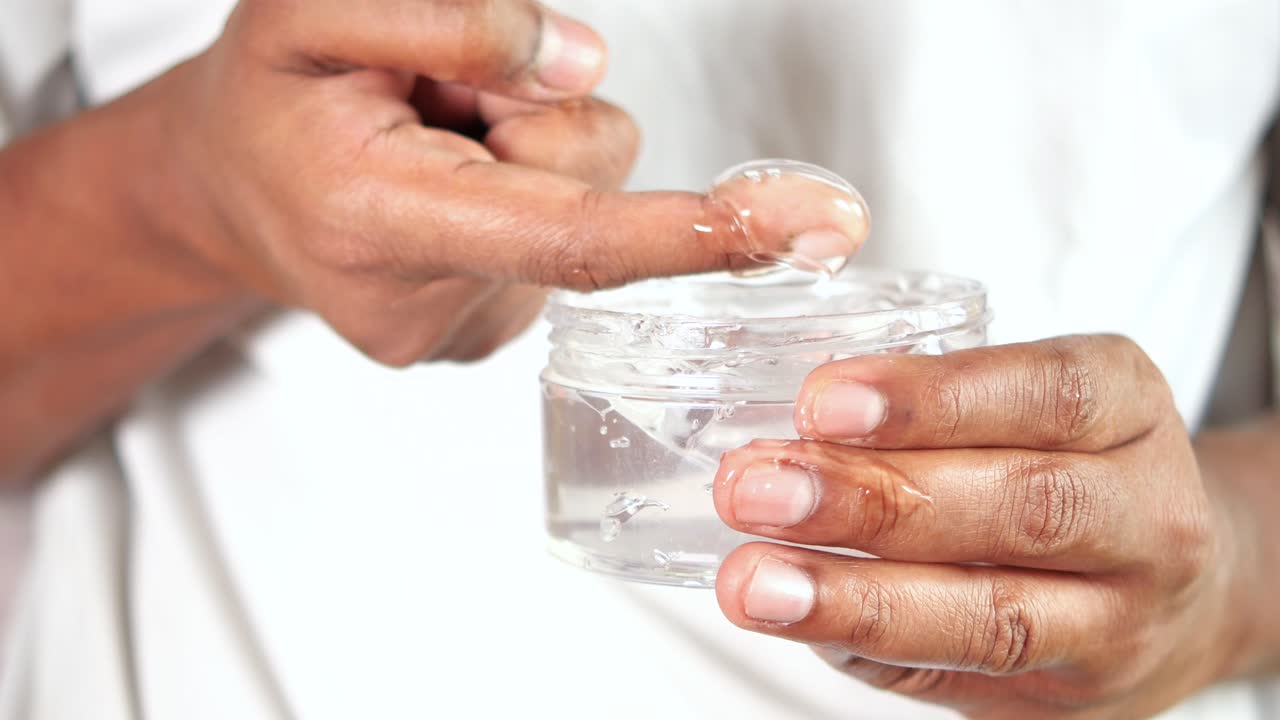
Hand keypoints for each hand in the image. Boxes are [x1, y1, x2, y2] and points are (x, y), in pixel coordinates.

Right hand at [141, 0, 863, 364]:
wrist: (223, 192)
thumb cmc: (267, 102)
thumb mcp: (312, 10)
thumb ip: (453, 22)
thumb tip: (581, 68)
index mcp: (377, 221)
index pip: (568, 235)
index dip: (694, 228)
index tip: (809, 224)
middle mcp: (427, 304)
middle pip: (585, 188)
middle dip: (534, 113)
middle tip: (433, 103)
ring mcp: (459, 333)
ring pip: (583, 208)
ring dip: (526, 152)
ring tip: (432, 144)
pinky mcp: (483, 335)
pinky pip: (561, 244)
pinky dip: (521, 197)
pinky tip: (447, 189)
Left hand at [713, 335, 1244, 718]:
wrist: (1177, 589)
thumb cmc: (1076, 472)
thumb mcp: (1034, 406)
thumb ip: (931, 412)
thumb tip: (783, 433)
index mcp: (1126, 406)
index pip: (1045, 392)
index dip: (930, 399)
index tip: (820, 402)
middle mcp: (1145, 514)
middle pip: (1021, 505)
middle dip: (871, 497)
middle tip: (755, 488)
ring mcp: (1120, 618)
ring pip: (994, 614)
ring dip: (855, 597)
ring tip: (754, 581)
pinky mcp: (1073, 696)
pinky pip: (960, 674)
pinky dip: (868, 648)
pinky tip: (797, 620)